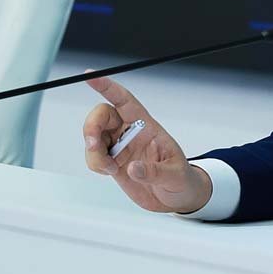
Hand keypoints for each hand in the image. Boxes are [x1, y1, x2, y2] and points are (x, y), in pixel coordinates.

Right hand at [82, 76, 210, 213]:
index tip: (91, 76)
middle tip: (93, 144)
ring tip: (109, 168)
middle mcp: (131, 133)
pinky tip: (110, 171)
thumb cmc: (182, 179)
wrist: (177, 197)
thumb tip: (133, 168)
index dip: (108, 87)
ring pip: (93, 137)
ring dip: (93, 151)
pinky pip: (93, 156)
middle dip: (91, 126)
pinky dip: (95, 164)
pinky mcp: (113, 162)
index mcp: (148, 127)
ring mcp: (120, 147)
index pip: (125, 101)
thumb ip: (154, 172)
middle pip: (102, 115)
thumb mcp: (175, 175)